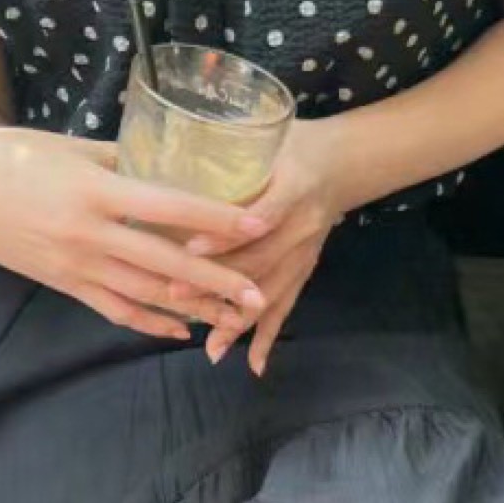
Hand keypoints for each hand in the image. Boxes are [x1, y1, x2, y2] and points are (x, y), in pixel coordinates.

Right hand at [0, 127, 272, 340]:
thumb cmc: (15, 154)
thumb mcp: (72, 147)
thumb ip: (123, 160)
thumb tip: (171, 168)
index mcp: (95, 190)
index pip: (169, 207)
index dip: (217, 218)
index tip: (259, 222)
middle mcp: (88, 234)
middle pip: (165, 264)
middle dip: (216, 282)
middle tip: (259, 295)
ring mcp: (75, 264)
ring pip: (145, 295)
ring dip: (192, 309)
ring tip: (231, 317)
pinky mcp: (64, 283)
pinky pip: (114, 309)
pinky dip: (149, 322)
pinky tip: (179, 330)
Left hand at [175, 121, 350, 376]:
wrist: (341, 162)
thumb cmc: (289, 145)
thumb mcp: (265, 138)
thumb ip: (225, 151)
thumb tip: (163, 163)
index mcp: (293, 186)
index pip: (261, 216)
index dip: (227, 236)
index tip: (190, 250)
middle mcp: (303, 225)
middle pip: (259, 261)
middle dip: (217, 282)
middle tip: (175, 295)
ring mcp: (305, 253)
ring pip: (270, 292)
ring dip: (239, 319)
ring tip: (210, 346)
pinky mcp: (304, 270)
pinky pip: (286, 307)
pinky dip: (269, 337)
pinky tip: (251, 364)